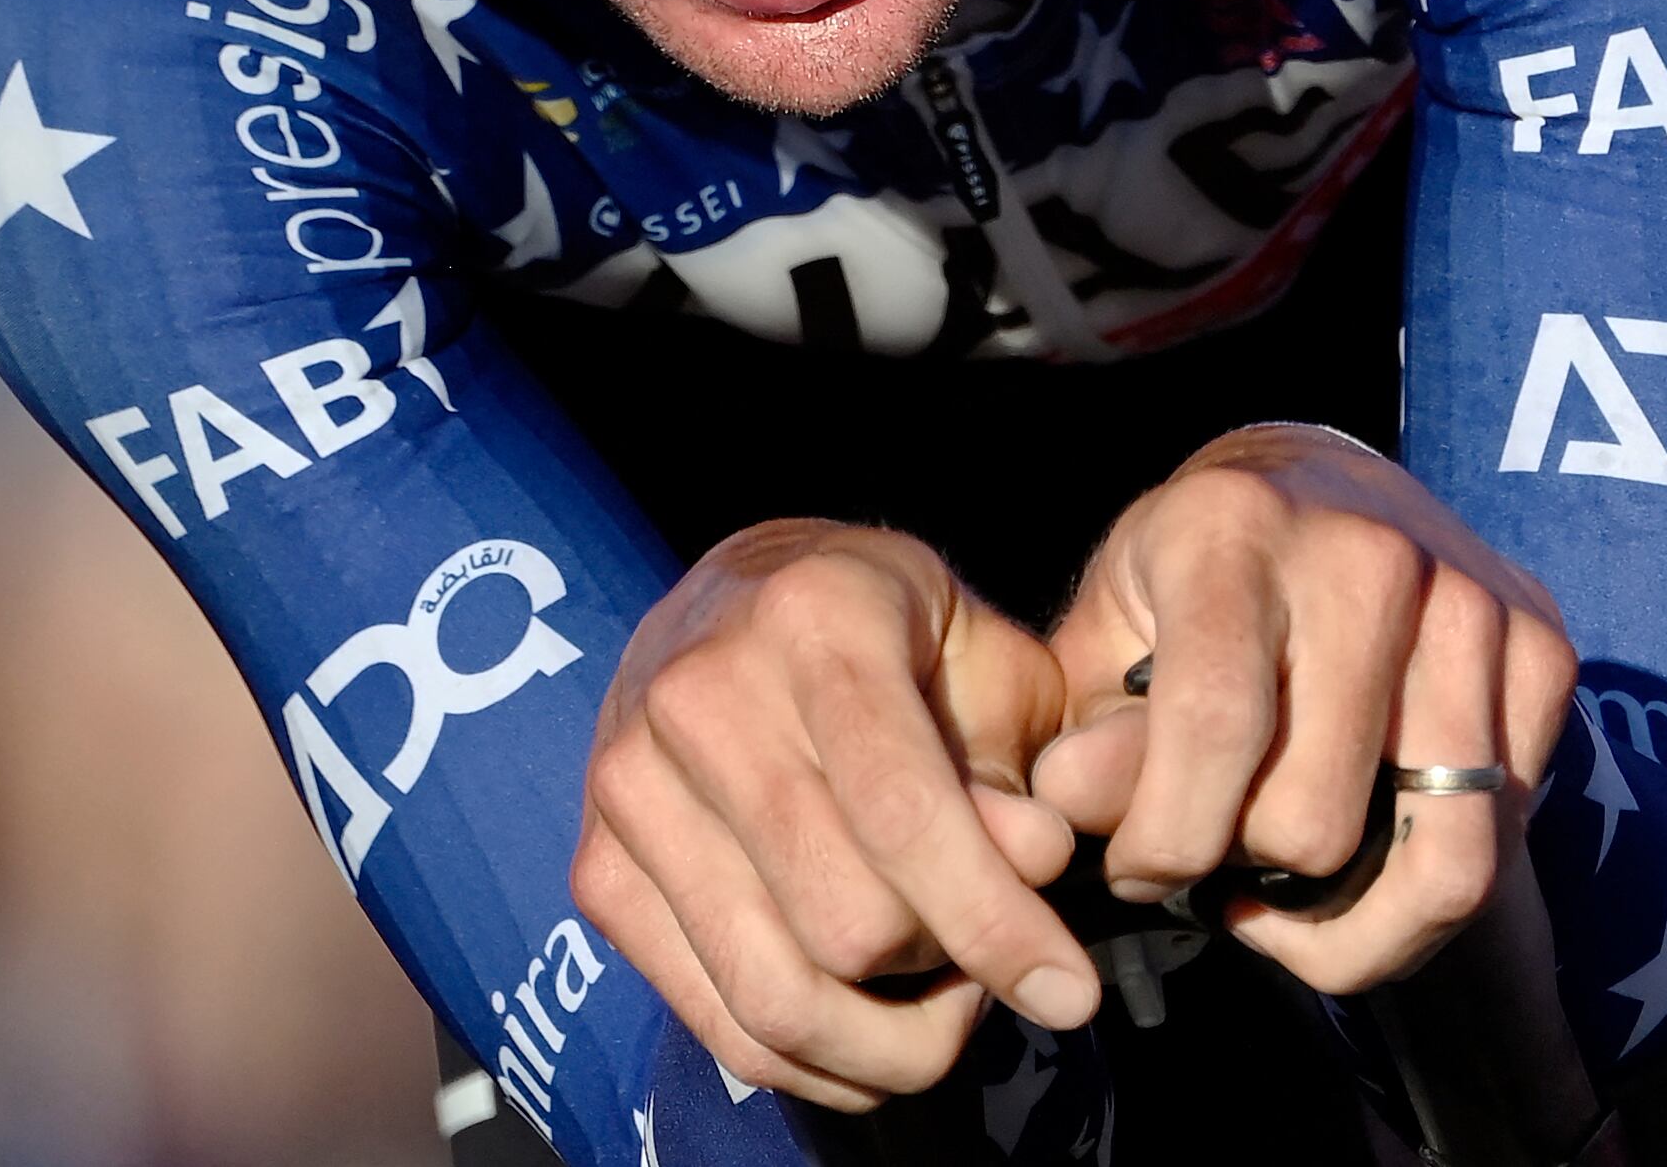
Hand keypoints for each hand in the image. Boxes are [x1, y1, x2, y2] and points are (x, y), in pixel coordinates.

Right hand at [571, 520, 1097, 1108]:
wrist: (733, 603)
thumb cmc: (889, 633)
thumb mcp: (987, 661)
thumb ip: (1019, 767)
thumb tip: (1028, 868)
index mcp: (811, 617)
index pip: (902, 813)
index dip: (996, 924)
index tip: (1070, 992)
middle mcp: (698, 695)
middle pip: (844, 921)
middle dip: (947, 968)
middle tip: (989, 952)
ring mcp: (629, 786)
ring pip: (774, 995)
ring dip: (886, 1040)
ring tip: (940, 1005)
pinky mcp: (597, 868)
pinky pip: (719, 1024)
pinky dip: (817, 1063)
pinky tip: (870, 1029)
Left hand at [1030, 426, 1576, 994]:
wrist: (1319, 488)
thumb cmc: (1190, 579)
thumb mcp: (1107, 636)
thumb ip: (1092, 732)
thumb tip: (1073, 808)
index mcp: (1234, 529)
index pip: (1213, 725)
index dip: (1166, 840)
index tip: (1138, 875)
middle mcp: (1366, 552)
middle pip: (1317, 818)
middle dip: (1247, 871)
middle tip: (1214, 855)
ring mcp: (1471, 600)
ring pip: (1439, 856)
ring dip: (1352, 916)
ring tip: (1286, 894)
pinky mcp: (1543, 649)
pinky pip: (1504, 841)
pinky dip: (1426, 891)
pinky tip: (1364, 849)